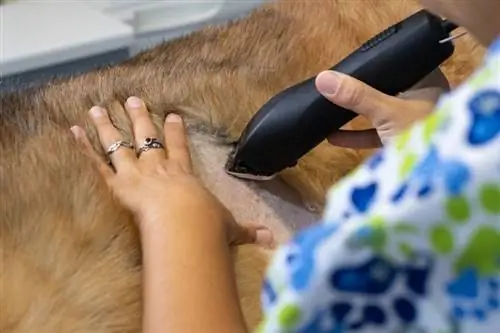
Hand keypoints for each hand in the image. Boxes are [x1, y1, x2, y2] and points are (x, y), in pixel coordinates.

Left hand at [70, 96, 272, 246]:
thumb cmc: (205, 225)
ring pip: (119, 143)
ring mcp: (136, 172)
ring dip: (108, 125)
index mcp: (182, 174)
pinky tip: (74, 129)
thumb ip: (249, 232)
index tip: (171, 116)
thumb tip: (273, 240)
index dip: (174, 132)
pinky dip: (84, 146)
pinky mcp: (117, 183)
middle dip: (139, 117)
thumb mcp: (230, 228)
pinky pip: (97, 162)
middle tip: (131, 99)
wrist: (184, 225)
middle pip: (146, 137)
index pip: (178, 147)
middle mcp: (158, 167)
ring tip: (97, 107)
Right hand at [315, 69, 449, 147]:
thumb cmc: (422, 134)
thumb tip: (323, 78)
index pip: (398, 64)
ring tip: (328, 108)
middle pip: (384, 88)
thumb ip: (356, 96)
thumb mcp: (386, 112)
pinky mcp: (401, 142)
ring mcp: (411, 122)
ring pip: (378, 112)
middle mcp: (421, 98)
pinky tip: (332, 136)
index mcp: (427, 82)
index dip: (374, 63)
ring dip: (354, 114)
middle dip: (359, 90)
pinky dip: (356, 134)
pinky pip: (375, 133)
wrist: (436, 179)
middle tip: (334, 85)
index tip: (348, 62)